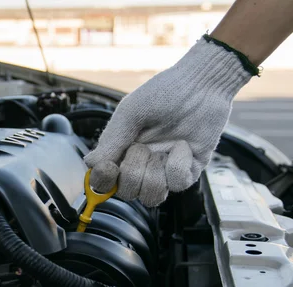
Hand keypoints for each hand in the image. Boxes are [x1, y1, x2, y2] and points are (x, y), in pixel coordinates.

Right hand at [84, 37, 251, 205]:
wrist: (202, 83)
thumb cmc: (165, 92)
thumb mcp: (131, 112)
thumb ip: (111, 140)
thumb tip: (90, 164)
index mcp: (122, 149)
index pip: (105, 181)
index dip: (103, 181)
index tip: (109, 167)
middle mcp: (142, 163)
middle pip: (126, 192)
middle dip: (132, 172)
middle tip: (141, 148)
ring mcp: (165, 169)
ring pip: (151, 196)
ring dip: (154, 174)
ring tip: (163, 148)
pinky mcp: (189, 170)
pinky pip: (177, 184)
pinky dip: (179, 164)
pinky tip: (183, 145)